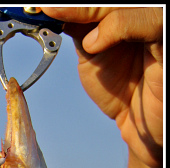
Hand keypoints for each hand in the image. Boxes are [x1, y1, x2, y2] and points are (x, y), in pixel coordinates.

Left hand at [40, 7, 162, 167]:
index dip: (70, 5)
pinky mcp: (165, 38)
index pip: (98, 0)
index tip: (38, 8)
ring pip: (124, 3)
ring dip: (87, 9)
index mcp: (128, 12)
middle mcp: (144, 12)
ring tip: (59, 18)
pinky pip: (145, 21)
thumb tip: (52, 9)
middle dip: (74, 5)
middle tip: (44, 10)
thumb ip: (80, 27)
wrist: (141, 126)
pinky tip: (92, 43)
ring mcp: (156, 23)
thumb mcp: (93, 53)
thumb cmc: (123, 90)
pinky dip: (115, 27)